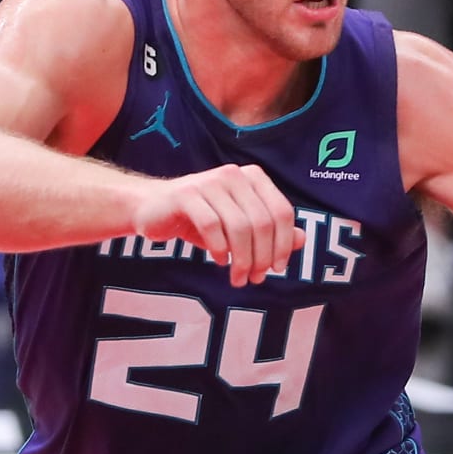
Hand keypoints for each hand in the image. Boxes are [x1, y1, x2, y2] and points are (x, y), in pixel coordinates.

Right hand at [131, 164, 305, 287]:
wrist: (151, 210)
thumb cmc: (201, 219)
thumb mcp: (240, 226)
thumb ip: (271, 230)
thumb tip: (301, 239)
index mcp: (253, 178)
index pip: (282, 212)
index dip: (283, 244)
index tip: (276, 269)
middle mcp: (233, 175)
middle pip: (263, 222)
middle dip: (262, 256)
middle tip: (253, 278)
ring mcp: (209, 182)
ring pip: (239, 227)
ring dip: (242, 259)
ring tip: (238, 278)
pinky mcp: (185, 194)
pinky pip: (212, 226)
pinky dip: (220, 249)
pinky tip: (219, 261)